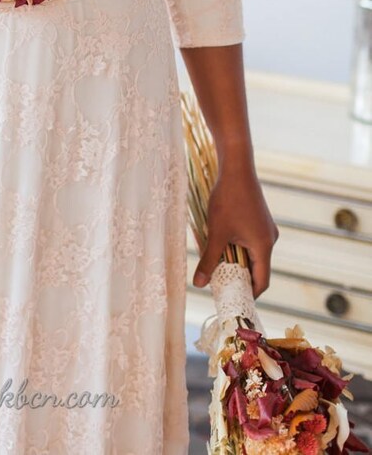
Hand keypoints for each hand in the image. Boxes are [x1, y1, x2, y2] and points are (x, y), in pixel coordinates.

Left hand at [192, 160, 279, 297]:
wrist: (236, 167)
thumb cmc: (227, 200)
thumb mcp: (216, 233)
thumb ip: (208, 259)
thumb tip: (198, 284)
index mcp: (264, 246)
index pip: (261, 281)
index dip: (249, 294)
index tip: (234, 302)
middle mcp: (270, 239)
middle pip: (257, 268)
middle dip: (240, 278)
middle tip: (222, 287)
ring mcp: (265, 228)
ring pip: (253, 254)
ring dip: (237, 261)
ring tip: (218, 266)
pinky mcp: (259, 218)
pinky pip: (251, 241)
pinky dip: (239, 247)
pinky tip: (221, 244)